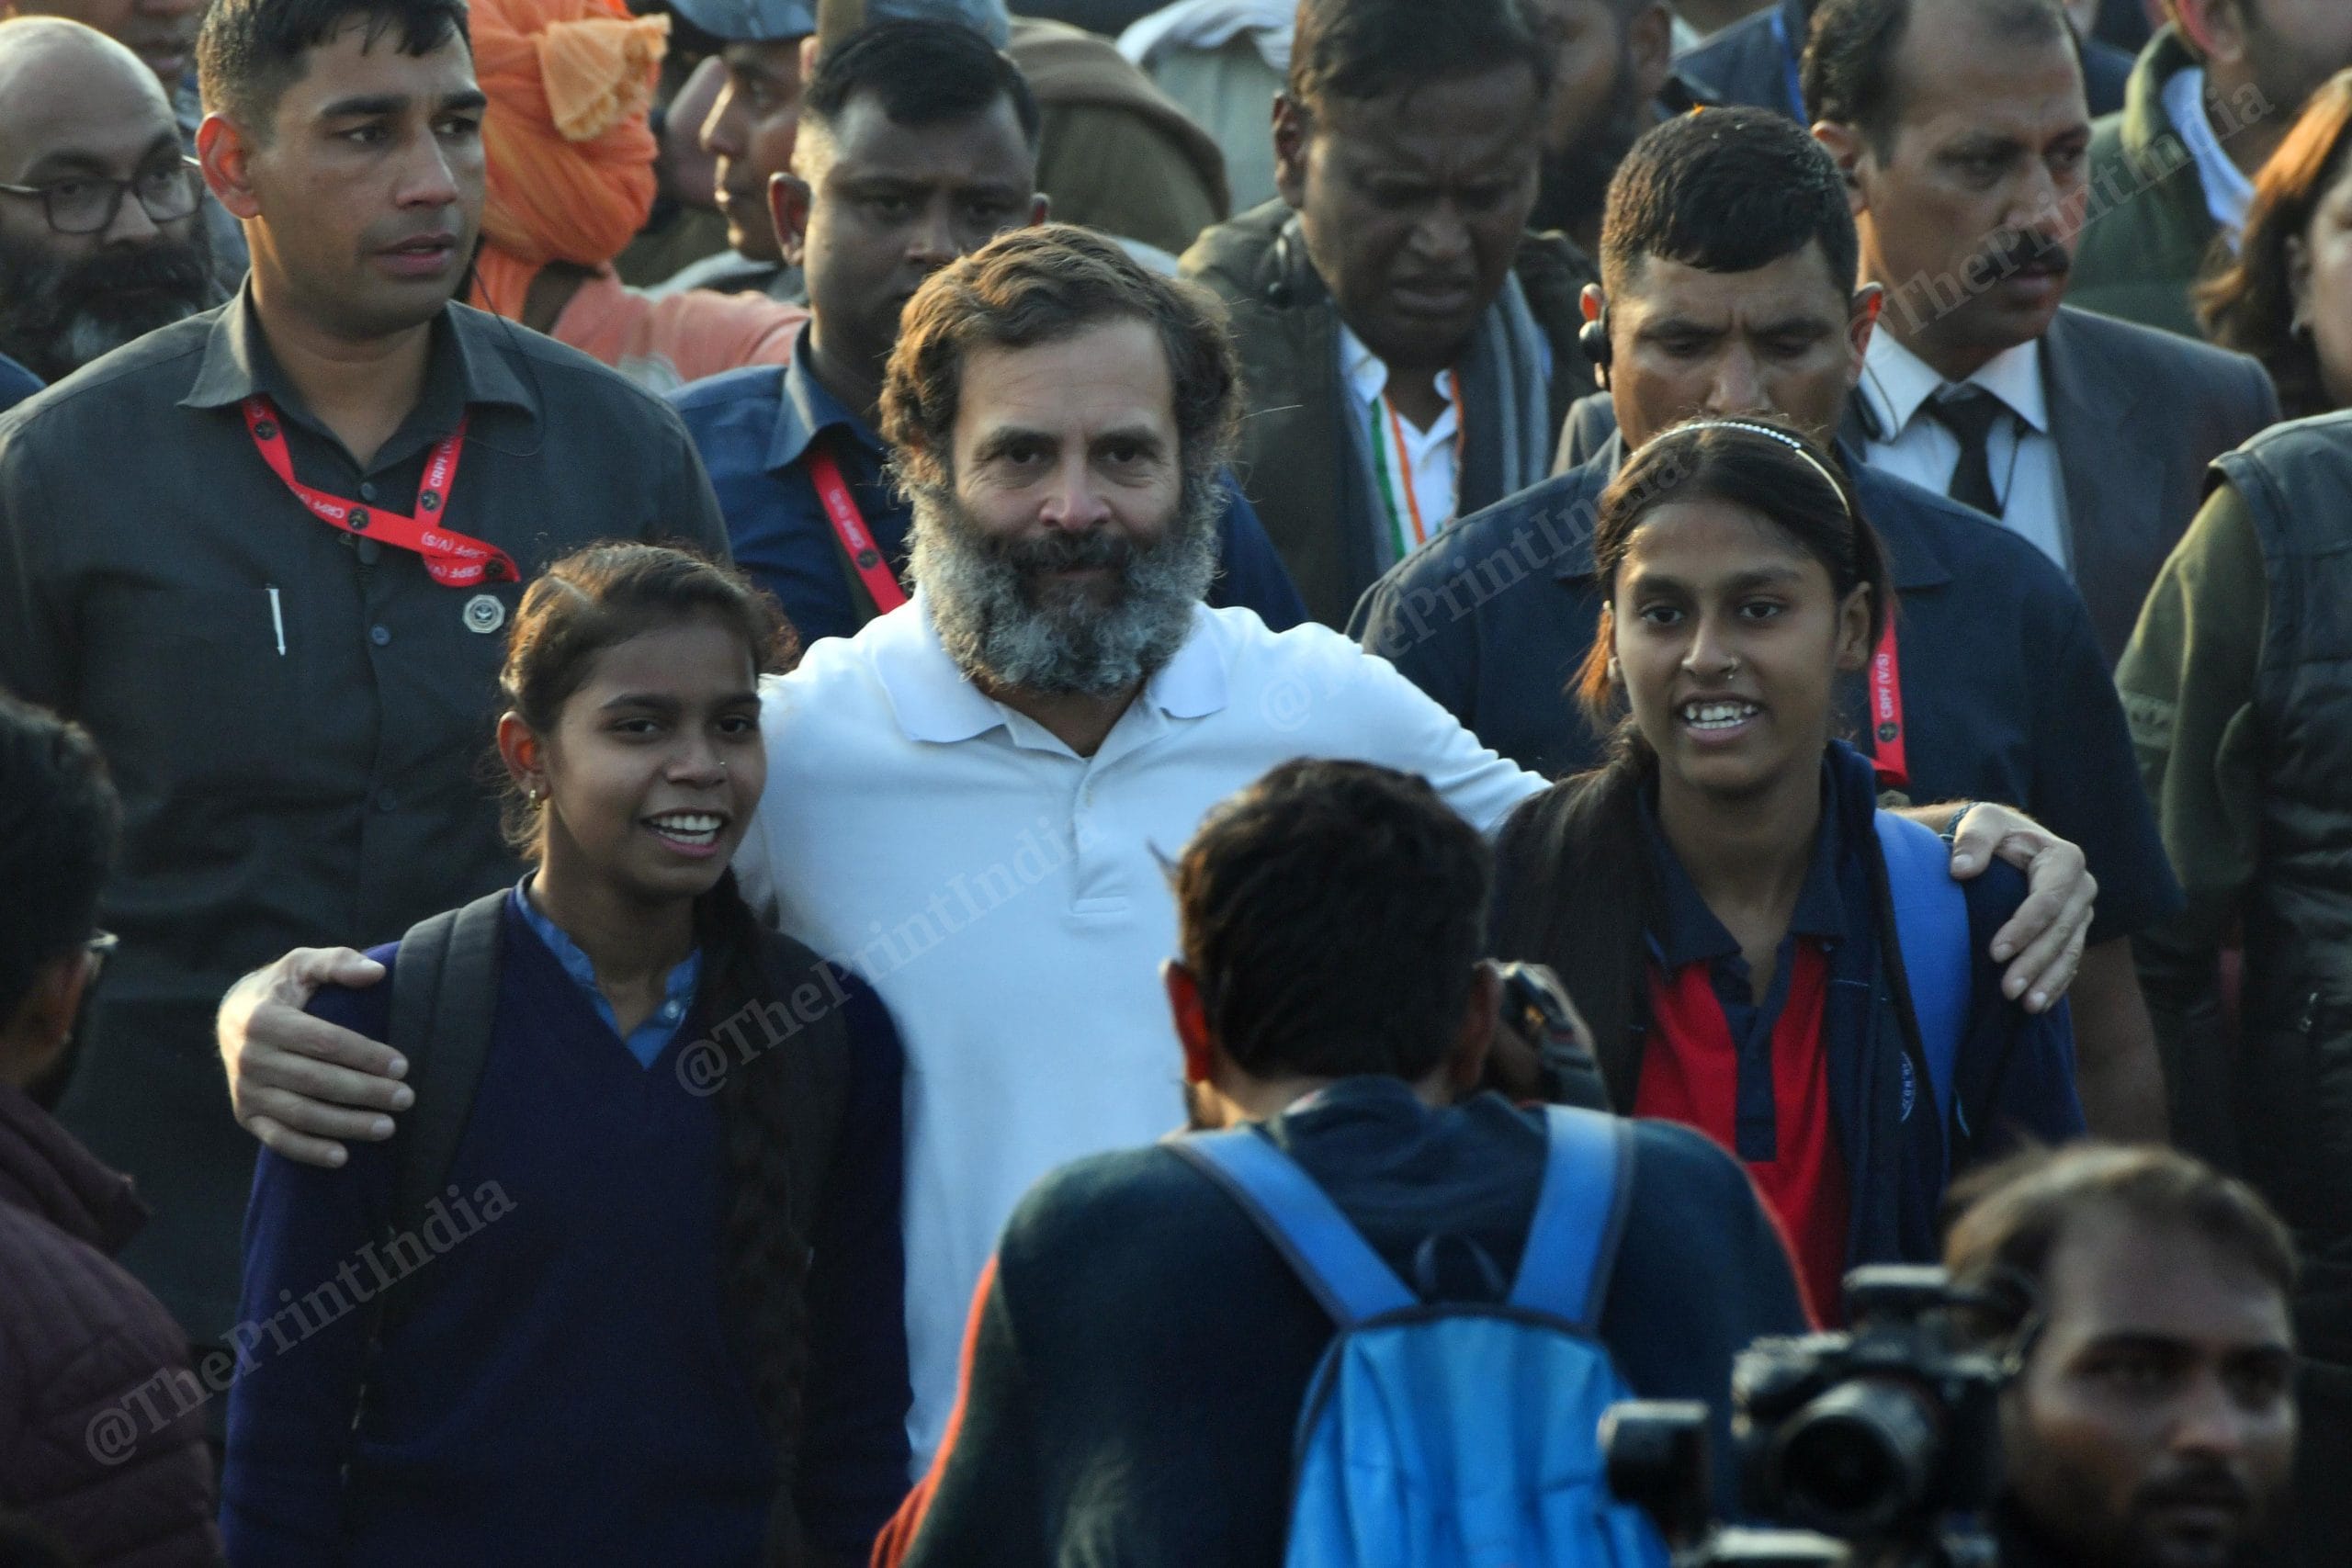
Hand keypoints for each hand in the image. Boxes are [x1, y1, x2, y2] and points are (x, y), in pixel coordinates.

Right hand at [217, 948, 407, 1168]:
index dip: (365, 1055)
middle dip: (365, 1092)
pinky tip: (342, 1156)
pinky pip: (277, 1137)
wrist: (232, 1017)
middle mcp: (249, 1057)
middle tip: (406, 1099)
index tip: (403, 1066)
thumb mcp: (302, 964)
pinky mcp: (245, 1114)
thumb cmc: (281, 988)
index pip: (324, 1042)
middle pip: (317, 1081)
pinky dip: (308, 1150)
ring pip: (301, 1113)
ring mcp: (245, 1089)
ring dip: (346, 1125)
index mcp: (263, 1019)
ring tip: (387, 1127)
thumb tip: (377, 972)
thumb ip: (337, 963)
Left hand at [1946, 803, 2094, 1013]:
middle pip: (2060, 931)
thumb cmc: (1992, 832)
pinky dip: (2055, 982)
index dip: (2023, 928)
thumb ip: (1972, 839)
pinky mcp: (2074, 930)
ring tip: (2027, 1006)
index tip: (1994, 952)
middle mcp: (2081, 887)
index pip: (2046, 900)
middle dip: (2035, 962)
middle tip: (2008, 990)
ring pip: (2069, 951)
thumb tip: (1960, 869)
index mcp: (2064, 859)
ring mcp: (2080, 912)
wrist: (2007, 842)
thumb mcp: (1981, 821)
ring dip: (2049, 980)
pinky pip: (2070, 960)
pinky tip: (2038, 1005)